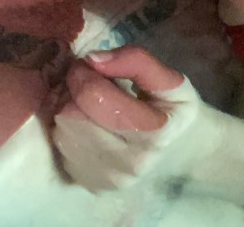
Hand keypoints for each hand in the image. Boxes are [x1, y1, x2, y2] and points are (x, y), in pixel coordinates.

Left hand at [54, 45, 197, 190]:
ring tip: (90, 103)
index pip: (94, 97)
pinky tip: (88, 124)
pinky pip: (62, 148)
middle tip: (89, 81)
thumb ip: (137, 61)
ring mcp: (108, 180)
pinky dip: (69, 130)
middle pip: (71, 115)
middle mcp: (128, 164)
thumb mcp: (171, 79)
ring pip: (61, 132)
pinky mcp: (91, 185)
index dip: (84, 72)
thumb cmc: (173, 110)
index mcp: (152, 133)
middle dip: (75, 90)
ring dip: (69, 109)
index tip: (90, 63)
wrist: (182, 153)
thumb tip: (92, 59)